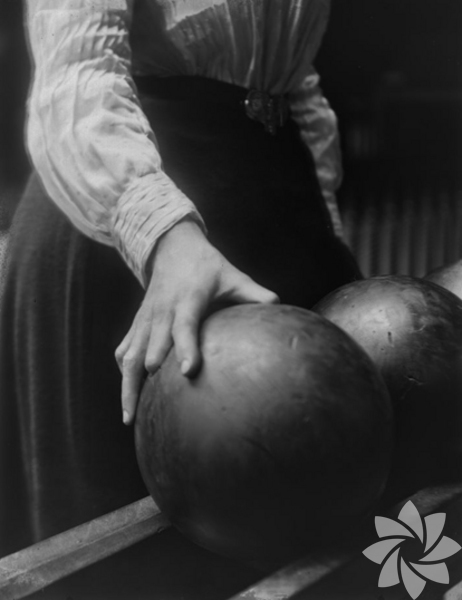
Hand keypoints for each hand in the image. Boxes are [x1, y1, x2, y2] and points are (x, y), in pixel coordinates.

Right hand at [115, 219, 278, 424]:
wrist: (171, 246)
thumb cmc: (207, 265)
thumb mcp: (233, 275)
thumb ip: (255, 293)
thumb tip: (280, 307)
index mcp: (188, 301)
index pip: (184, 327)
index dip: (185, 348)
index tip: (187, 372)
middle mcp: (162, 312)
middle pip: (149, 348)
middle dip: (147, 379)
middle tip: (150, 412)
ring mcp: (145, 319)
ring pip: (129, 355)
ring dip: (127, 386)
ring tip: (128, 418)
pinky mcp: (136, 323)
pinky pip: (124, 350)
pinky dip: (123, 372)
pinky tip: (129, 395)